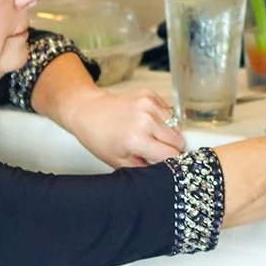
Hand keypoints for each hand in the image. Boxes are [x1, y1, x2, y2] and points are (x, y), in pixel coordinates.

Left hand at [61, 86, 186, 168]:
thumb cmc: (99, 137)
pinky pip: (168, 110)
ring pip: (176, 125)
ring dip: (168, 132)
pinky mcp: (149, 94)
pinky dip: (162, 118)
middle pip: (178, 139)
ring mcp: (148, 104)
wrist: (88, 111)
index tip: (168, 164)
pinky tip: (147, 121)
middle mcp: (145, 120)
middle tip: (158, 150)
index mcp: (136, 140)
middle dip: (171, 148)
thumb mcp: (118, 162)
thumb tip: (164, 171)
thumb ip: (144, 169)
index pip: (172, 155)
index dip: (171, 162)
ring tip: (150, 134)